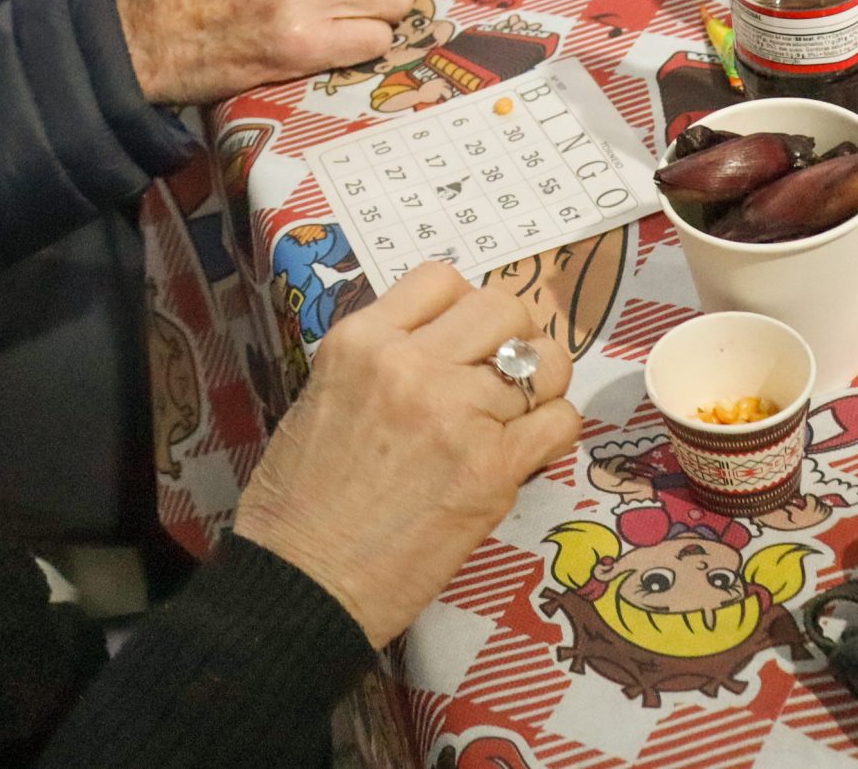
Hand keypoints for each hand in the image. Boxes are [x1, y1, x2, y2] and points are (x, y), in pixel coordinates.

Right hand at [231, 264, 576, 646]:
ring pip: (545, 362)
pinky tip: (525, 449)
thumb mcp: (320, 396)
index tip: (459, 338)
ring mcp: (458, 416)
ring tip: (516, 411)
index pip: (440, 278)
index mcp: (359, 342)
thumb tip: (440, 349)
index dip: (459, 307)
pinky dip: (551, 431)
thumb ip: (380, 363)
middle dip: (509, 335)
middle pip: (503, 307)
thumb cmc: (297, 498)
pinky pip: (560, 421)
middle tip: (495, 373)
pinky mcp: (493, 471)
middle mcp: (412, 365)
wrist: (304, 579)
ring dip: (538, 384)